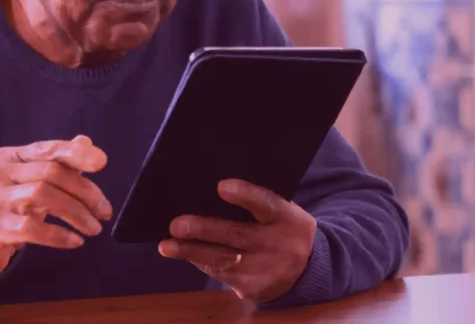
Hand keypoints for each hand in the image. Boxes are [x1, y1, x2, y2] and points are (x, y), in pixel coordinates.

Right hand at [0, 135, 112, 277]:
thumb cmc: (6, 206)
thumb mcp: (27, 180)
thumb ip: (56, 162)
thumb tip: (86, 142)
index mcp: (8, 158)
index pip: (46, 149)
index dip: (75, 153)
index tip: (102, 162)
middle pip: (50, 173)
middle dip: (84, 191)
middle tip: (104, 211)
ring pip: (42, 197)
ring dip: (76, 213)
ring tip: (94, 228)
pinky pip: (32, 229)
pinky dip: (59, 235)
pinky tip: (75, 241)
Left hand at [158, 179, 316, 302]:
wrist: (307, 270)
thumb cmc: (283, 228)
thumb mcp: (283, 211)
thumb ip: (257, 201)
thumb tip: (213, 188)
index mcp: (288, 218)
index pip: (267, 203)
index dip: (245, 195)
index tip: (221, 186)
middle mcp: (279, 245)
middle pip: (239, 235)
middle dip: (205, 230)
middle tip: (177, 224)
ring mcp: (266, 270)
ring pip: (224, 259)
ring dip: (192, 252)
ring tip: (167, 246)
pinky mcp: (253, 289)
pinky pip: (221, 273)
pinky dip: (199, 262)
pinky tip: (182, 253)